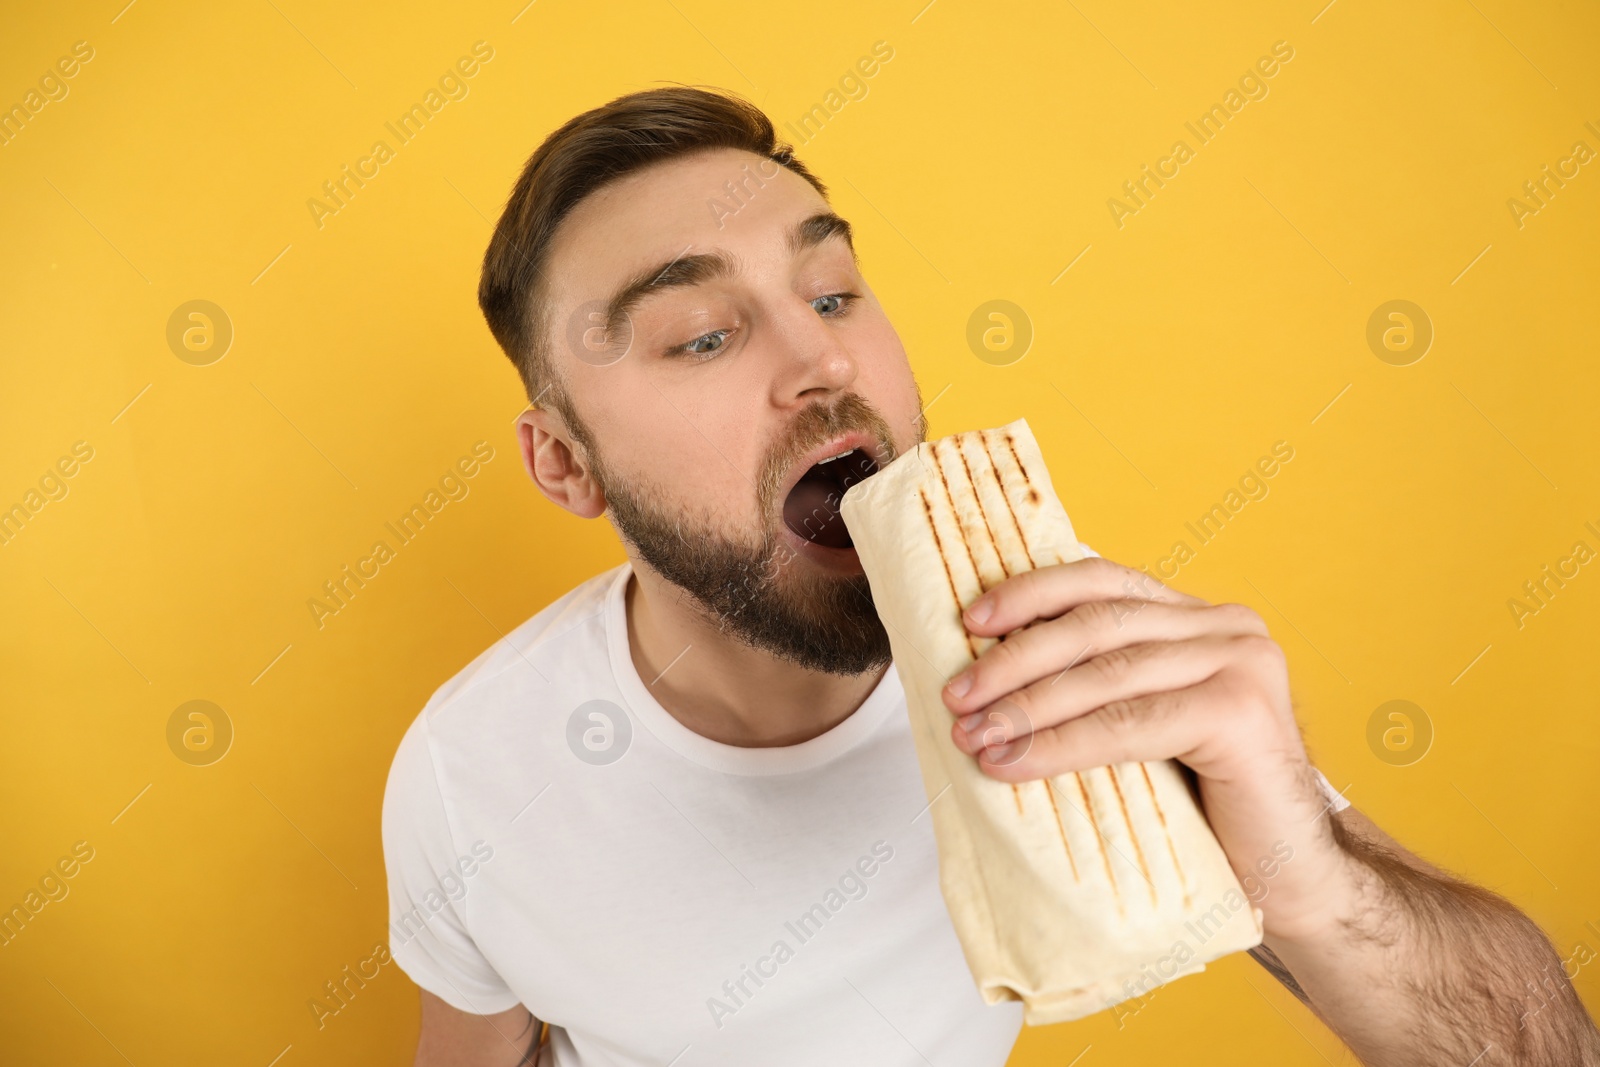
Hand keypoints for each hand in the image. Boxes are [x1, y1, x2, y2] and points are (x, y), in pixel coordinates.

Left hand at [939, 556, 1352, 939]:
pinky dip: (1062, 744)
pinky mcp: (1241, 712)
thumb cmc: (1208, 807)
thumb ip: (1101, 687)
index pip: (1104, 581)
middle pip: (1098, 624)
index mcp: (1199, 618)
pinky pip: (1129, 724)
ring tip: (974, 734)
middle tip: (958, 694)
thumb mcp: (1147, 725)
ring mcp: (1242, 663)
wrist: (1289, 878)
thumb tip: (989, 676)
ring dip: (1028, 705)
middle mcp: (1227, 625)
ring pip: (1108, 674)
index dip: (1032, 593)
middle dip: (1016, 657)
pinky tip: (1017, 763)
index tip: (970, 619)